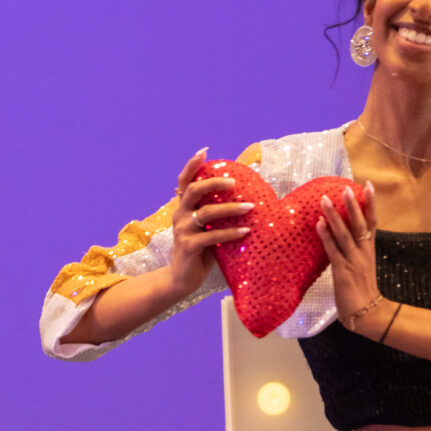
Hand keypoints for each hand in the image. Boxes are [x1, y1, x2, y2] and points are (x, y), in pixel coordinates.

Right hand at [167, 148, 254, 296]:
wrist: (183, 279)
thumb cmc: (201, 251)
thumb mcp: (208, 229)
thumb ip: (217, 214)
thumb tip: (248, 198)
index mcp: (183, 208)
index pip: (184, 182)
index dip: (192, 165)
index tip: (204, 151)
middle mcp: (180, 216)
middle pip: (193, 191)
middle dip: (213, 182)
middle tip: (235, 182)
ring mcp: (182, 231)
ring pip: (206, 213)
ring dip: (230, 208)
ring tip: (251, 207)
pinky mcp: (188, 247)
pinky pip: (212, 236)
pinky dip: (231, 232)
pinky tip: (246, 231)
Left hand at [317, 183, 384, 330]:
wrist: (367, 312)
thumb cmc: (362, 290)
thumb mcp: (361, 265)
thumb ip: (354, 249)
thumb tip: (341, 233)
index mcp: (369, 249)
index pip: (372, 222)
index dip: (370, 204)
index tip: (368, 185)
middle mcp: (364, 251)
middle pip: (360, 224)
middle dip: (353, 205)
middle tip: (346, 188)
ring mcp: (354, 260)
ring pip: (345, 234)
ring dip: (334, 216)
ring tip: (324, 200)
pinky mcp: (342, 270)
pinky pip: (333, 250)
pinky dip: (326, 236)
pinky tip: (319, 224)